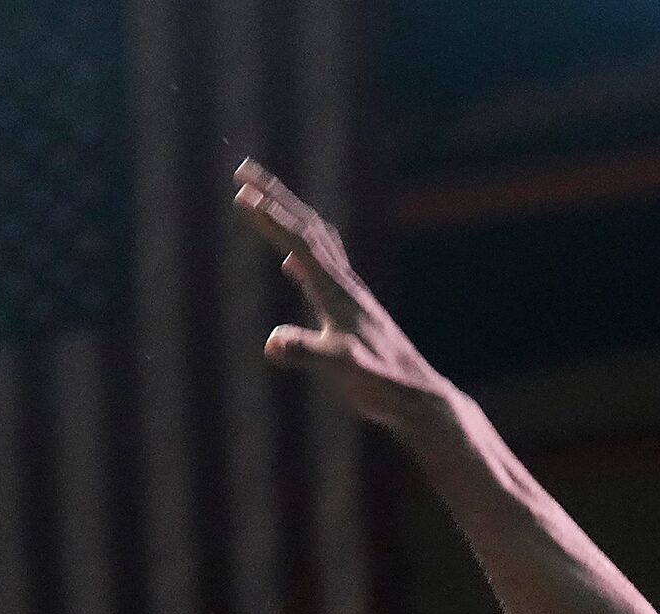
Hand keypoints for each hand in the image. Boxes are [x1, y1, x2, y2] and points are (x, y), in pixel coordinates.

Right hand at [234, 159, 453, 434]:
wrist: (418, 397)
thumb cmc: (382, 385)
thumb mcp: (342, 370)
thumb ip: (309, 353)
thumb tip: (272, 343)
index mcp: (337, 292)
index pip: (299, 243)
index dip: (270, 218)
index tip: (241, 193)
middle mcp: (345, 285)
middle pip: (307, 228)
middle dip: (274, 197)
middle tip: (243, 170)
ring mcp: (350, 296)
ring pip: (317, 242)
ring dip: (289, 216)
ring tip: (265, 199)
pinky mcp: (352, 312)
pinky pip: (323, 271)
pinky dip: (303, 256)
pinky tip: (290, 264)